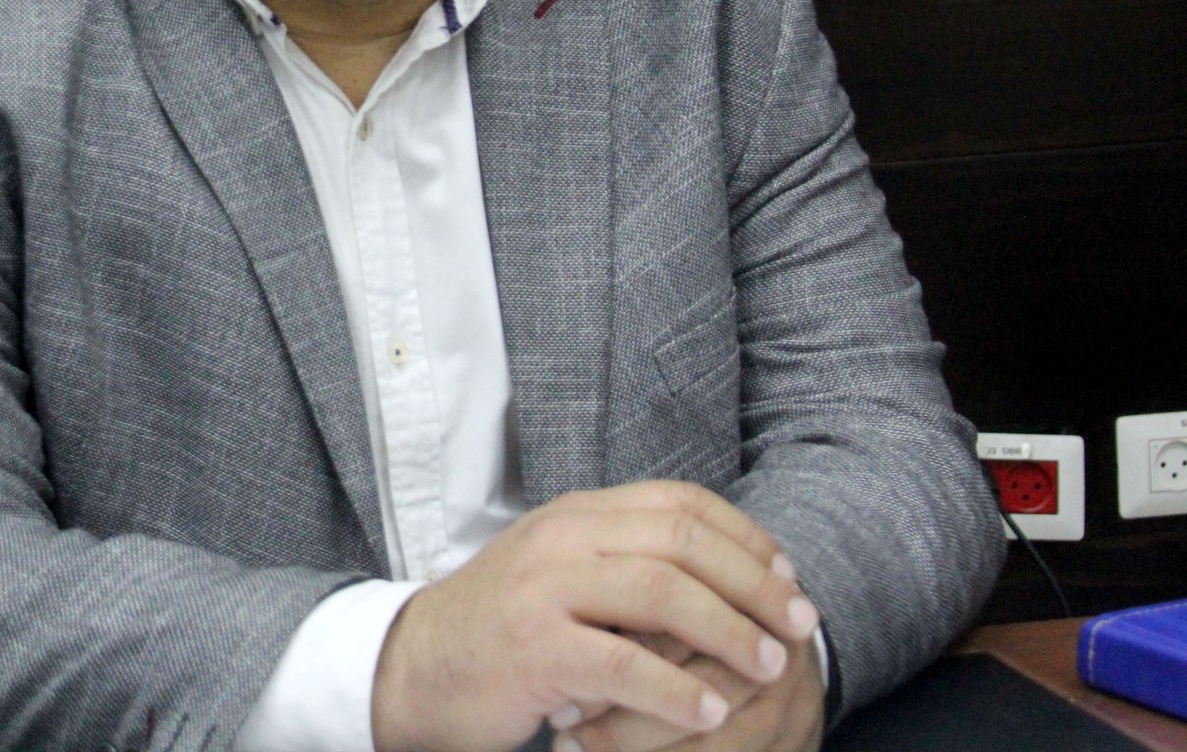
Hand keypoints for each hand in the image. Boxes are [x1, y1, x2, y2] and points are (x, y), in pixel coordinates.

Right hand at [369, 481, 820, 751]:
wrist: (414, 667)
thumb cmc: (502, 630)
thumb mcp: (563, 575)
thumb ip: (625, 562)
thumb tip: (727, 574)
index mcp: (575, 514)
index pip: (678, 501)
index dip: (745, 536)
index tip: (788, 577)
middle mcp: (561, 538)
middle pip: (681, 539)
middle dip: (753, 583)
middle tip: (800, 623)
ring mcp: (543, 589)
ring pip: (661, 592)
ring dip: (730, 633)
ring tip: (771, 667)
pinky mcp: (532, 648)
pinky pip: (623, 663)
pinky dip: (676, 691)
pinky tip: (711, 713)